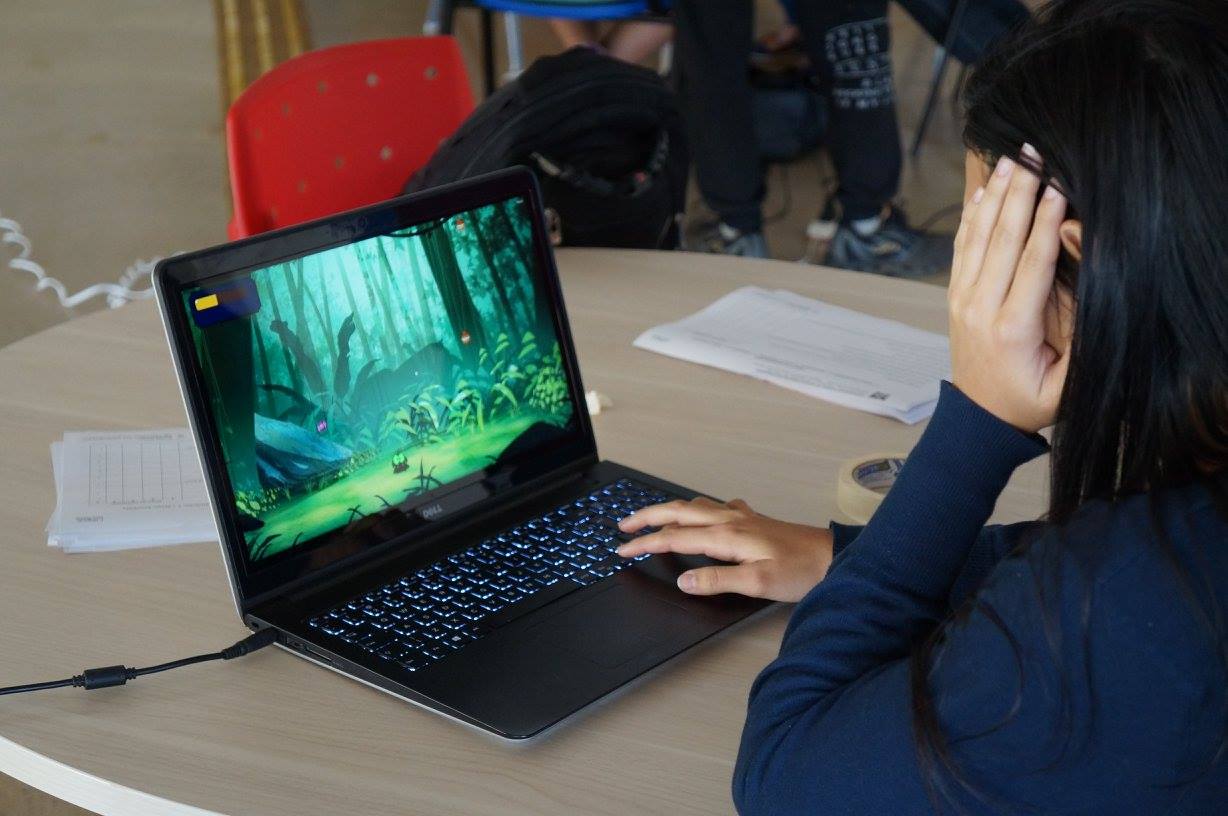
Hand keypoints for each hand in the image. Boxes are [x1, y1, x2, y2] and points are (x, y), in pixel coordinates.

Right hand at [616, 497, 832, 601]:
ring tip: (651, 518)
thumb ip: (717, 580)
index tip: (622, 550)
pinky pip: (715, 507)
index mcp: (726, 535)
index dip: (645, 544)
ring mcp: (742, 517)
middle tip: (623, 527)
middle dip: (647, 517)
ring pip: (695, 506)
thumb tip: (684, 580)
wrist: (833, 558)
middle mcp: (730, 520)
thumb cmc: (800, 572)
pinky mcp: (753, 519)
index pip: (674, 537)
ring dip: (668, 510)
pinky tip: (703, 515)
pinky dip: (696, 509)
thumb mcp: (757, 583)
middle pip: (678, 512)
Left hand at [949, 145, 1071, 432]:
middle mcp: (980, 307)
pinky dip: (971, 218)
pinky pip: (962, 249)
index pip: (1031, 263)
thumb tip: (1088, 291)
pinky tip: (982, 191)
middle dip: (1018, 194)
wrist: (979, 418)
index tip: (1056, 187)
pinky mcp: (955, 296)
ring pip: (977, 238)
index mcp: (1011, 327)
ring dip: (994, 197)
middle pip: (1001, 240)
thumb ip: (1079, 343)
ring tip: (1009, 160)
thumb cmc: (1029, 400)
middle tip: (1032, 155)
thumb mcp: (1065, 385)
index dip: (1044, 222)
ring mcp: (962, 300)